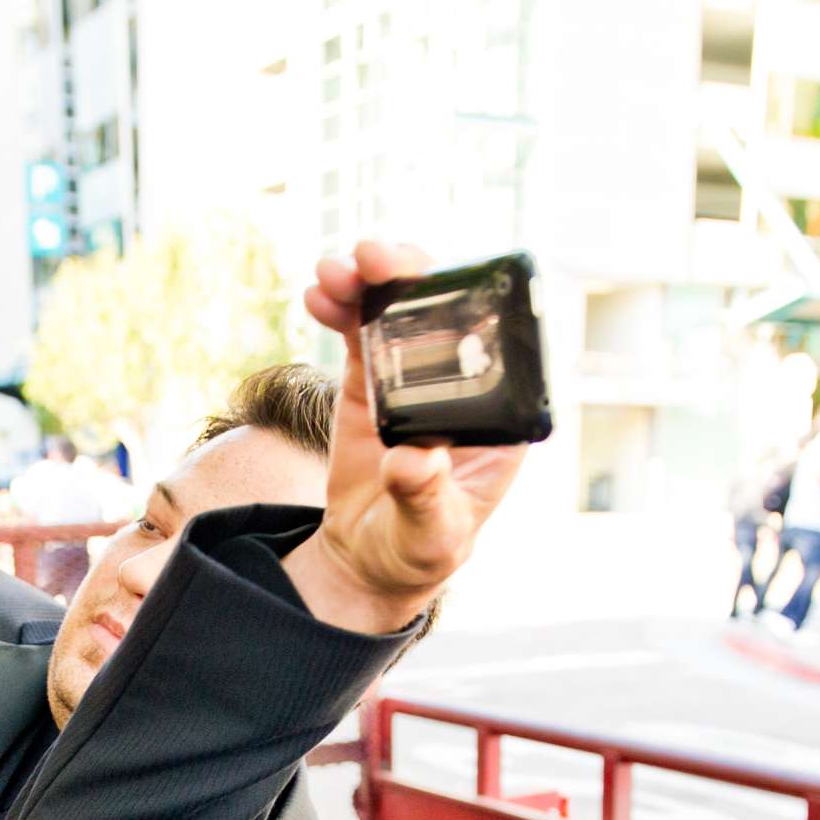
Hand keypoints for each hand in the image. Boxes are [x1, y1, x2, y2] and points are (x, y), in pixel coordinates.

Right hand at [285, 240, 530, 633]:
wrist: (371, 559)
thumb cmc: (419, 551)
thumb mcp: (429, 533)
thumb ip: (424, 496)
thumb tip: (413, 460)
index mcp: (498, 417)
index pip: (497, 342)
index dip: (469, 302)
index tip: (431, 284)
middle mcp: (464, 386)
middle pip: (448, 311)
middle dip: (413, 277)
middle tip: (373, 259)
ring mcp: (418, 378)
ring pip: (402, 313)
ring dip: (371, 282)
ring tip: (334, 272)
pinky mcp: (376, 382)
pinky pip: (363, 333)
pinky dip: (342, 308)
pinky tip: (320, 294)